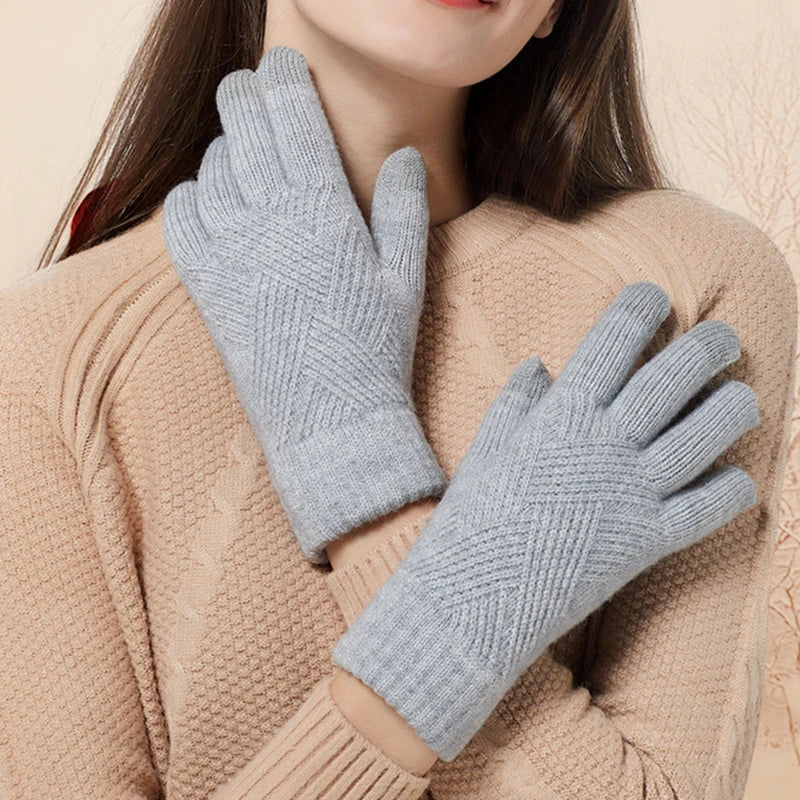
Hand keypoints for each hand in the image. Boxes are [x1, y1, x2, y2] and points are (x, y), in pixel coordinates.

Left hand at [161, 46, 445, 564]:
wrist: (331, 424)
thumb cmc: (377, 353)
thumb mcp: (405, 280)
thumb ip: (402, 211)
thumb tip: (407, 157)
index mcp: (323, 214)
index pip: (295, 122)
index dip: (286, 82)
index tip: (284, 63)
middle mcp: (270, 224)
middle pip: (245, 132)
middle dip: (246, 95)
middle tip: (249, 81)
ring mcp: (231, 255)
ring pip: (213, 171)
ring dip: (224, 145)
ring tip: (237, 141)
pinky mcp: (206, 289)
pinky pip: (182, 222)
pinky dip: (190, 195)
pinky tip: (207, 194)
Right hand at [332, 280, 759, 760]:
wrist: (475, 597)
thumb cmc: (472, 517)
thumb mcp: (486, 449)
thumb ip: (516, 402)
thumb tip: (540, 367)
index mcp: (561, 414)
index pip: (615, 339)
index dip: (641, 307)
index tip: (653, 297)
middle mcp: (605, 444)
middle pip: (676, 376)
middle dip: (711, 345)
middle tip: (725, 337)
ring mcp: (632, 492)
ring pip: (708, 433)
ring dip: (734, 407)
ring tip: (740, 397)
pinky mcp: (648, 541)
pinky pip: (710, 507)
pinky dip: (731, 486)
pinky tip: (729, 475)